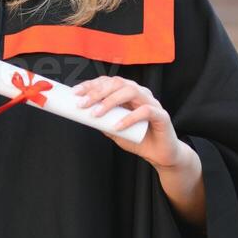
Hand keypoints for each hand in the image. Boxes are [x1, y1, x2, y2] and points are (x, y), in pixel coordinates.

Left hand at [73, 75, 191, 170]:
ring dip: (110, 101)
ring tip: (96, 114)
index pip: (109, 82)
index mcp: (128, 93)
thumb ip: (102, 121)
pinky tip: (117, 126)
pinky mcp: (161, 115)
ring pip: (131, 91)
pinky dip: (129, 118)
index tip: (75, 93)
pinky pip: (145, 111)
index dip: (91, 85)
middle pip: (118, 83)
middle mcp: (140, 93)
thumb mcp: (114, 129)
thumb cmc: (138, 139)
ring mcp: (152, 102)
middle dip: (97, 92)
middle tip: (82, 104)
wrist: (160, 155)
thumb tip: (82, 116)